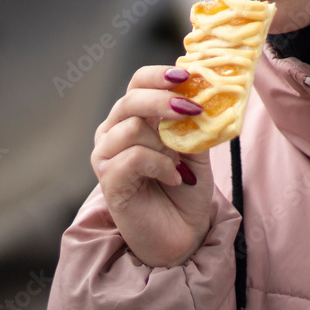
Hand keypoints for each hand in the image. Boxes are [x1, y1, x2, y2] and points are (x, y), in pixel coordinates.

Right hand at [92, 65, 213, 266]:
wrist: (183, 234)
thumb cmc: (185, 190)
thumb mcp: (195, 147)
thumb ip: (193, 121)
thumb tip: (203, 90)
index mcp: (132, 119)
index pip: (137, 84)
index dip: (158, 76)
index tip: (185, 76)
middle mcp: (113, 133)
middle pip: (129, 100)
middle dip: (163, 101)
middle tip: (191, 110)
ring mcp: (106, 157)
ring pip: (131, 128)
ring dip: (165, 144)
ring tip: (179, 163)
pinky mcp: (108, 181)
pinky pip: (134, 157)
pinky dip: (161, 165)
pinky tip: (173, 178)